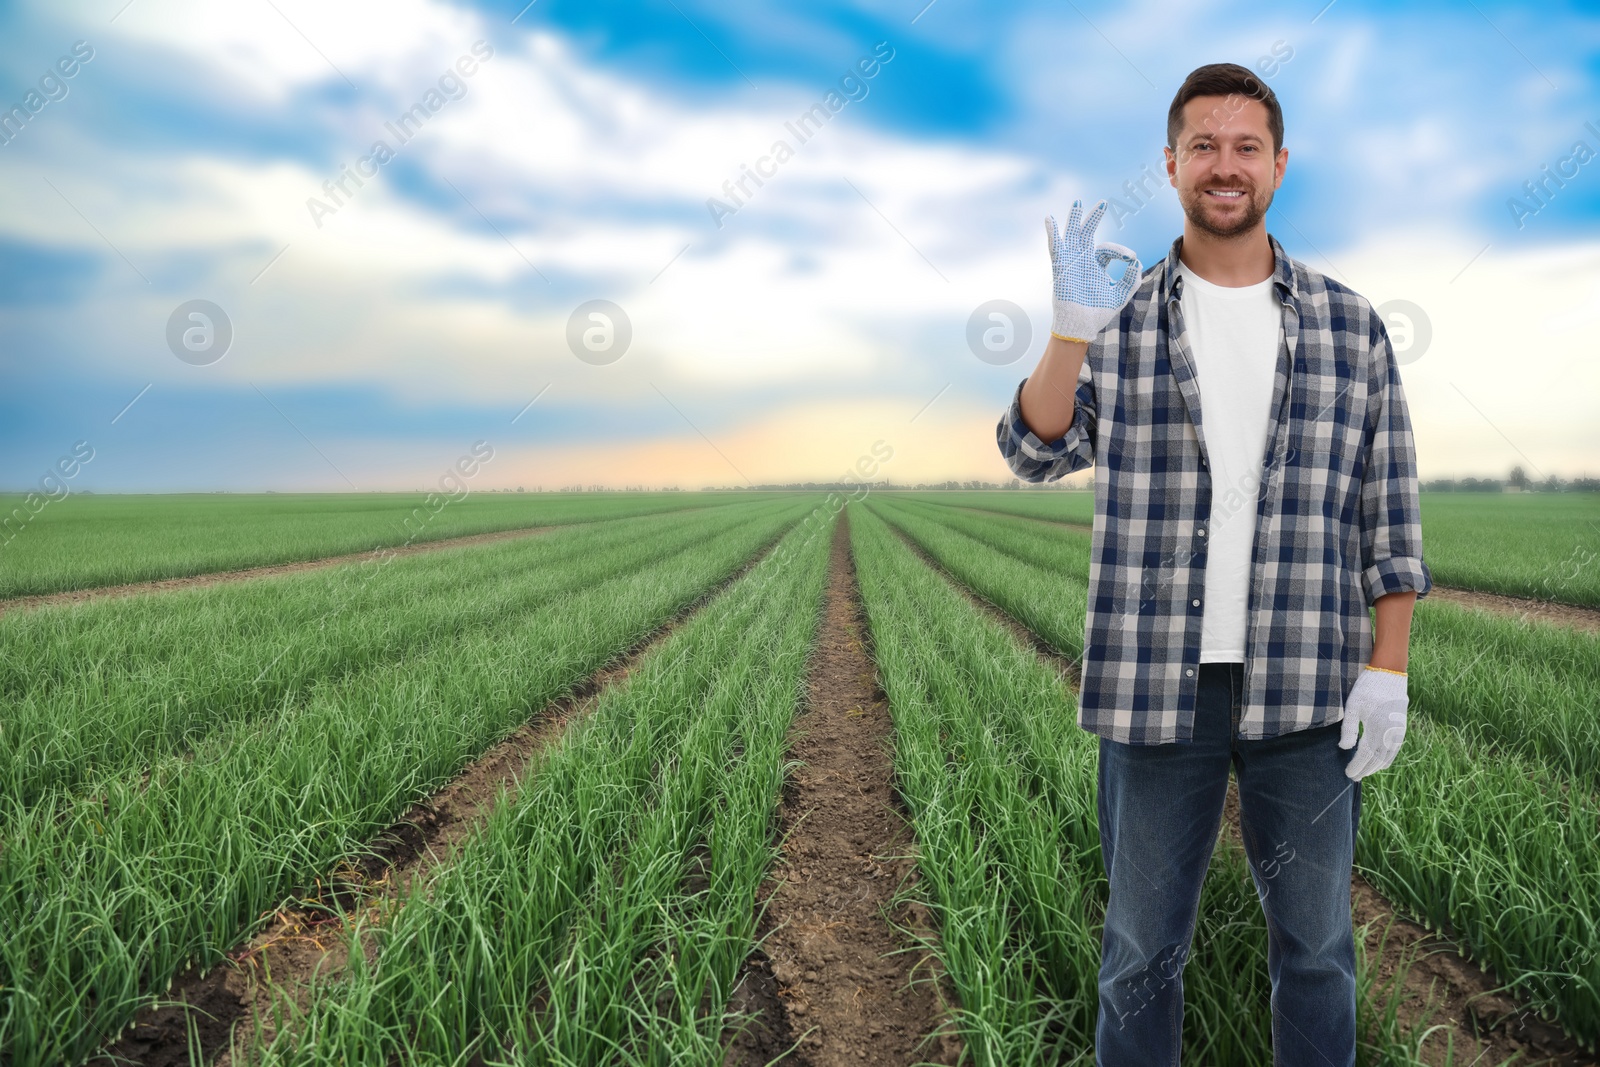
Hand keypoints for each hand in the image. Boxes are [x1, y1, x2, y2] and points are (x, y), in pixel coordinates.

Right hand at [1046, 199, 1142, 342]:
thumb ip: (1131, 279)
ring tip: (1078, 202)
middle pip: (1088, 234)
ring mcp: (1072, 262)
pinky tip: (1048, 219)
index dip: (1121, 251)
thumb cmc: (1099, 312)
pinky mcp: (1061, 267)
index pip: (1109, 250)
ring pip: (1073, 235)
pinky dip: (1052, 234)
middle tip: (1104, 203)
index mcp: (1097, 266)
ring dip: (1075, 218)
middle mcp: (1084, 260)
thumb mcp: (1120, 294)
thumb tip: (1136, 261)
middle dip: (1095, 218)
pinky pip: (1055, 247)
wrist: (1081, 325)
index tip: (1130, 258)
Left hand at [1338, 667, 1408, 779]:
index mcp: (1376, 729)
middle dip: (1365, 769)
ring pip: (1388, 756)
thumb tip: (1345, 748)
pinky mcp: (1402, 727)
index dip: (1357, 766)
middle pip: (1377, 759)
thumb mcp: (1353, 707)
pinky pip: (1395, 749)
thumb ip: (1349, 728)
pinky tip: (1381, 762)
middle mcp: (1390, 734)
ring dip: (1376, 766)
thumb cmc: (1367, 689)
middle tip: (1354, 777)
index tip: (1349, 774)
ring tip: (1366, 773)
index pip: (1365, 755)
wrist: (1390, 675)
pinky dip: (1387, 758)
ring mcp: (1398, 732)